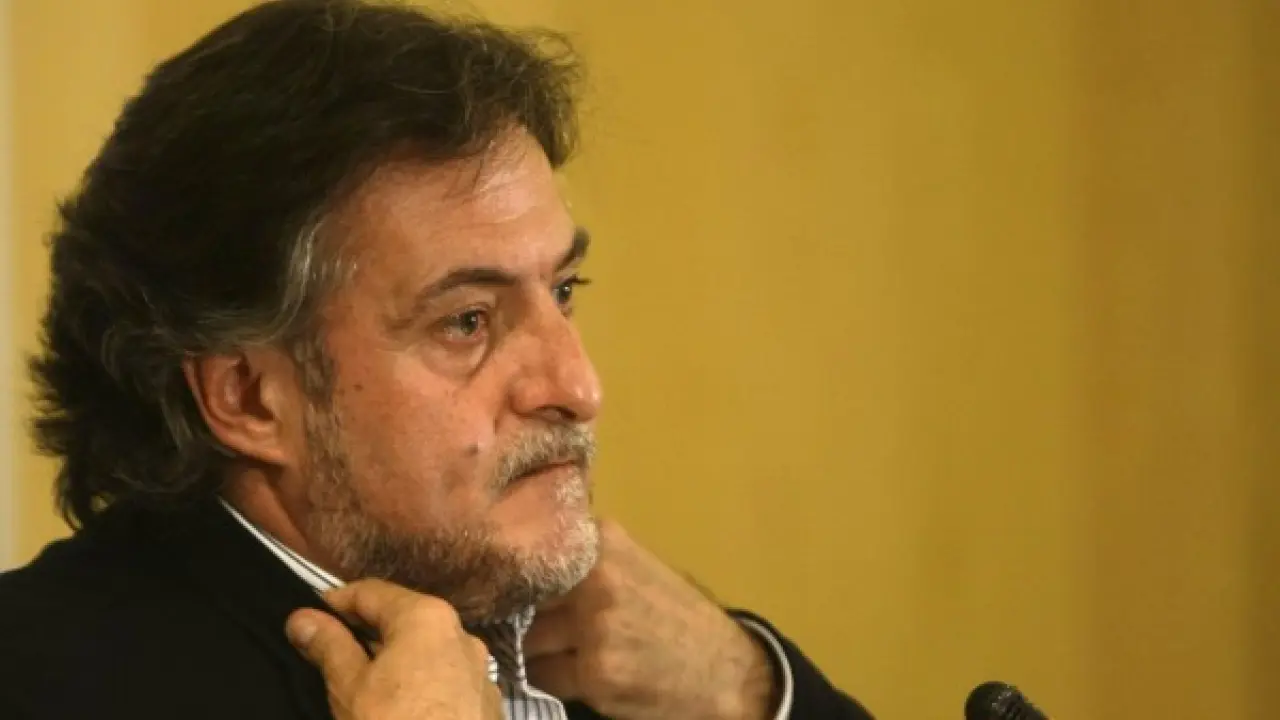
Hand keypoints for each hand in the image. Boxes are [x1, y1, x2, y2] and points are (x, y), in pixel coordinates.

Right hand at [285, 579, 501, 719]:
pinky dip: (422, 685)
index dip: (336, 602)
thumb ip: (329, 647)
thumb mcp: (350, 688)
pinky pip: (448, 682)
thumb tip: (301, 617)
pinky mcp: (487, 705)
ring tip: (363, 684)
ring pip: (429, 653)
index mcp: (428, 618)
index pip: (372, 592)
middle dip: (366, 633)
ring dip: (397, 660)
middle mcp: (462, 635)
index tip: (309, 618)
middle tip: (329, 651)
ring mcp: (481, 672)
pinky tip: (403, 709)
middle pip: (405, 620)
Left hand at [525, 520, 777, 719]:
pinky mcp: (596, 673)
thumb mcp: (635, 568)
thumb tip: (515, 569)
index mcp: (605, 541)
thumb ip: (584, 563)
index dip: (515, 577)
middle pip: (521, 599)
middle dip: (521, 617)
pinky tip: (578, 677)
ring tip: (563, 655)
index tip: (505, 590)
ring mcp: (595, 626)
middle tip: (532, 630)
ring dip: (535, 652)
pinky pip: (543, 677)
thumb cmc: (677, 619)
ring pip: (526, 641)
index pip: (530, 553)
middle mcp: (597, 577)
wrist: (728, 672)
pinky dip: (550, 680)